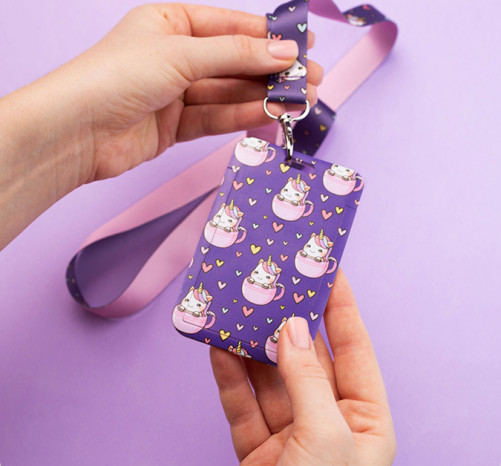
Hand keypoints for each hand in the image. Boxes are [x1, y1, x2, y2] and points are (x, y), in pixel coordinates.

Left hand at [0, 3, 321, 248]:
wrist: (78, 132)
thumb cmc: (118, 76)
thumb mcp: (182, 53)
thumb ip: (236, 55)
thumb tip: (285, 52)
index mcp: (172, 23)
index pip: (231, 27)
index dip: (269, 35)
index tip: (305, 44)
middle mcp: (175, 56)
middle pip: (234, 63)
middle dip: (272, 72)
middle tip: (311, 81)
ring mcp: (176, 93)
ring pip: (228, 94)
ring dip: (263, 98)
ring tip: (300, 103)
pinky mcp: (174, 126)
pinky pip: (215, 118)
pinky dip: (241, 118)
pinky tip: (269, 116)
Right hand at [210, 269, 395, 464]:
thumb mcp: (326, 436)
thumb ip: (307, 379)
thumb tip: (291, 329)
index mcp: (365, 420)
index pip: (354, 349)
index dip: (341, 308)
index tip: (327, 272)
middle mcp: (329, 422)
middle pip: (307, 359)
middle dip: (288, 323)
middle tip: (273, 285)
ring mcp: (291, 436)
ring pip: (270, 380)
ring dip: (252, 348)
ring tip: (238, 312)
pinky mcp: (257, 450)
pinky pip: (242, 405)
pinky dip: (230, 378)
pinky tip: (220, 350)